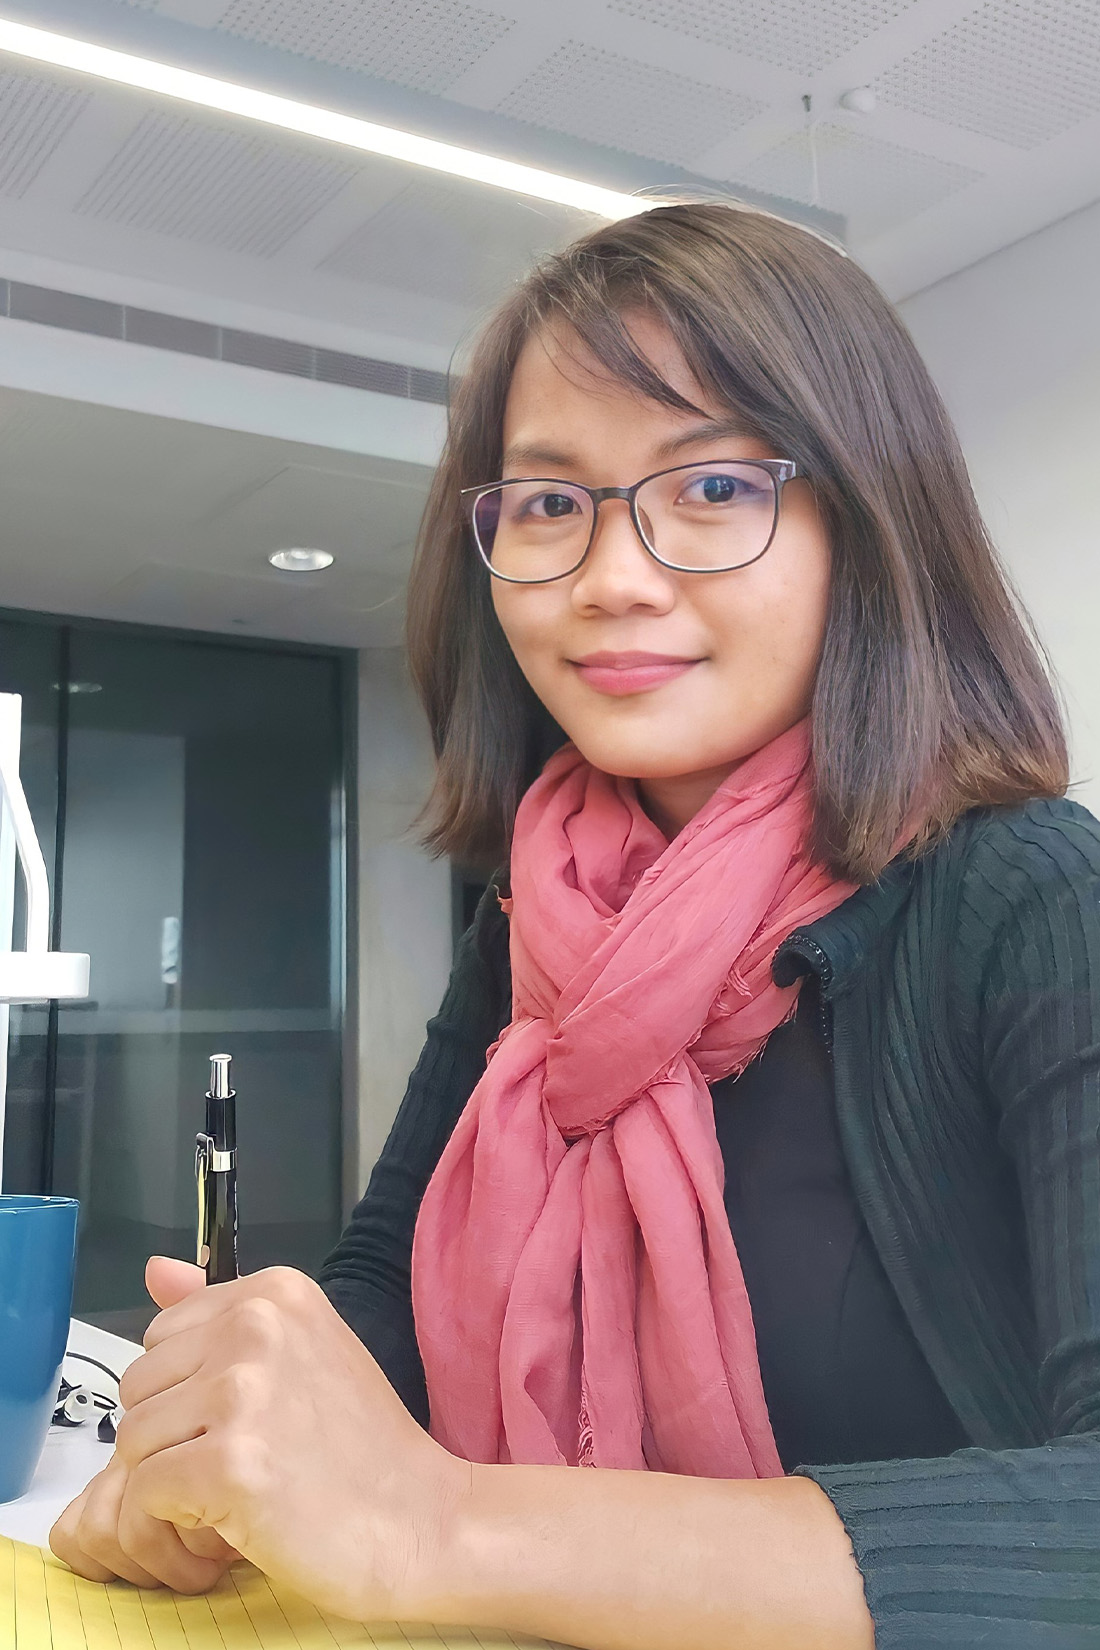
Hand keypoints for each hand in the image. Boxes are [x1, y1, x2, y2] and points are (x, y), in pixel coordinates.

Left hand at [110, 1265, 469, 1622]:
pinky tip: (228, 1526)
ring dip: (168, 1485)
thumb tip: (153, 1267)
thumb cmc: (363, 1447)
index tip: (240, 1422)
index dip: (186, 1392)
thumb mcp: (303, 1351)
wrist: (421, 1521)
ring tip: (233, 1497)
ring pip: (131, 1441)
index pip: (160, 1334)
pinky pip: (142, 1494)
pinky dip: (170, 1525)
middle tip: (237, 1466)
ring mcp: (242, 1392)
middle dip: (171, 1438)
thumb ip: (220, 1312)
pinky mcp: (227, 1464)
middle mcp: (256, 1326)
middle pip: (139, 1386)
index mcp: (274, 1293)